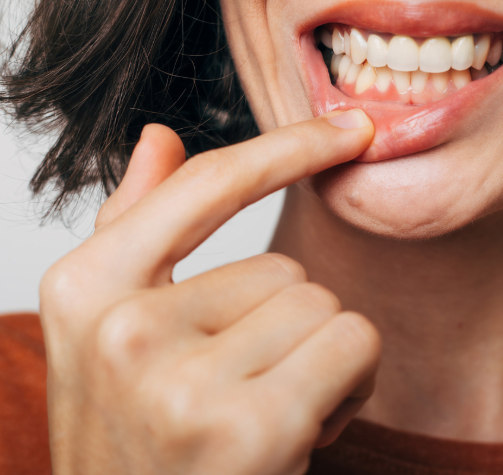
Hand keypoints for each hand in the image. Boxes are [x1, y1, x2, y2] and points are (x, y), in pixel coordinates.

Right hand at [40, 110, 379, 474]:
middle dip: (289, 326)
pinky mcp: (251, 426)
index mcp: (83, 289)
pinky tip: (301, 433)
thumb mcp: (113, 333)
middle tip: (247, 389)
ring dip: (319, 357)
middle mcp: (122, 329)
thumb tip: (158, 138)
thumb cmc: (141, 439)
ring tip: (268, 410)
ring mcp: (182, 381)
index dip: (288, 148)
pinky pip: (354, 344)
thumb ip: (134, 227)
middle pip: (285, 264)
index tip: (349, 128)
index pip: (206, 185)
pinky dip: (351, 385)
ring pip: (324, 305)